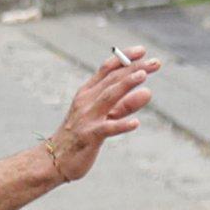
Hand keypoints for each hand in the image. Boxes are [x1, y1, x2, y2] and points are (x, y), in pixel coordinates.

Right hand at [42, 48, 157, 181]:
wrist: (54, 159)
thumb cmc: (81, 135)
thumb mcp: (104, 116)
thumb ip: (126, 104)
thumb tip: (148, 91)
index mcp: (87, 93)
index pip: (107, 69)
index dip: (124, 58)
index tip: (142, 50)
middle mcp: (86, 101)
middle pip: (112, 80)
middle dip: (133, 68)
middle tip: (155, 62)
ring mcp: (87, 118)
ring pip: (108, 98)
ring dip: (125, 85)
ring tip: (142, 76)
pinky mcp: (89, 136)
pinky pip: (107, 129)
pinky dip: (121, 125)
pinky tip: (135, 123)